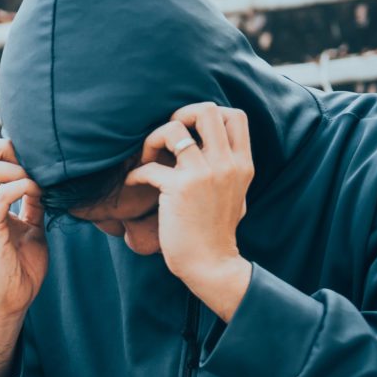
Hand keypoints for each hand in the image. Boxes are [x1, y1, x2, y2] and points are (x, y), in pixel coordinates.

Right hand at [0, 137, 46, 376]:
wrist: (12, 300)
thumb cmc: (20, 266)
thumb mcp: (30, 225)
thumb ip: (31, 201)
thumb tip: (43, 178)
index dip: (2, 146)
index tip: (29, 161)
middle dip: (6, 148)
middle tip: (31, 166)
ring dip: (18, 170)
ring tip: (37, 186)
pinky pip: (2, 194)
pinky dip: (24, 187)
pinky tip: (39, 197)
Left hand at [130, 102, 254, 318]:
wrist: (212, 266)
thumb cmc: (217, 233)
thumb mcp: (236, 195)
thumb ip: (229, 169)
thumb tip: (214, 148)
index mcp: (242, 164)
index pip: (235, 116)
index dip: (209, 114)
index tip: (191, 130)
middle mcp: (226, 164)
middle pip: (206, 110)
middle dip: (180, 115)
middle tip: (167, 137)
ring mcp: (204, 174)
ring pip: (173, 128)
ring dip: (153, 139)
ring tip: (148, 158)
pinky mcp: (179, 189)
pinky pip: (149, 167)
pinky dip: (135, 174)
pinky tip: (134, 184)